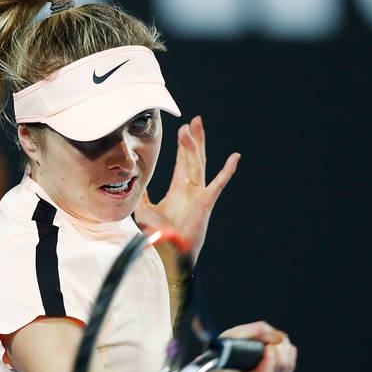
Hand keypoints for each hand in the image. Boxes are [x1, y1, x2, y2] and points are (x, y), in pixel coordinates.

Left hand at [135, 115, 239, 263]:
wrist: (169, 251)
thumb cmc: (159, 234)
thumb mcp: (144, 210)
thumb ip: (142, 195)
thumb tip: (137, 182)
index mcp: (179, 190)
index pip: (182, 163)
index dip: (183, 147)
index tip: (183, 130)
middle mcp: (191, 189)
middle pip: (194, 158)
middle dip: (193, 139)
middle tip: (194, 120)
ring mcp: (200, 194)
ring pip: (199, 164)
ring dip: (196, 145)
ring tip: (195, 126)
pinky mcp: (205, 202)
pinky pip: (218, 183)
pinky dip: (227, 171)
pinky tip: (234, 158)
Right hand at [213, 321, 297, 371]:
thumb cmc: (224, 353)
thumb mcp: (230, 336)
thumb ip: (252, 332)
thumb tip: (277, 335)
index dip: (271, 358)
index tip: (268, 345)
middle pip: (279, 370)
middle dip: (280, 349)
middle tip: (271, 338)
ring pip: (287, 368)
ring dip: (284, 350)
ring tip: (272, 341)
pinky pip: (289, 369)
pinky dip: (286, 355)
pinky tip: (276, 349)